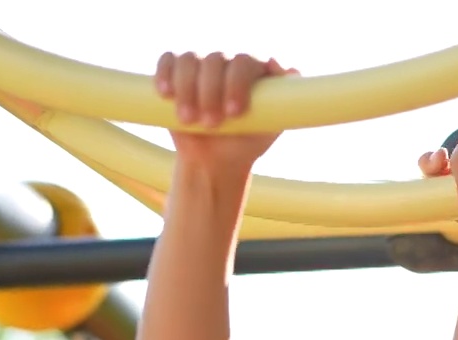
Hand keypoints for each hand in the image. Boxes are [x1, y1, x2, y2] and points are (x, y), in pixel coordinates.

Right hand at [155, 52, 296, 172]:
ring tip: (189, 120)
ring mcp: (200, 66)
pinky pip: (168, 61)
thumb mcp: (271, 126)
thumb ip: (285, 100)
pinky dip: (165, 74)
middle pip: (214, 60)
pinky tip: (166, 94)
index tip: (235, 113)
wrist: (215, 160)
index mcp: (252, 70)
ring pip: (189, 61)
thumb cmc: (248, 142)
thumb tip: (293, 71)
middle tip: (212, 124)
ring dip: (187, 89)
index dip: (237, 84)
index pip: (244, 62)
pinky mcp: (176, 73)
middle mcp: (226, 63)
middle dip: (211, 92)